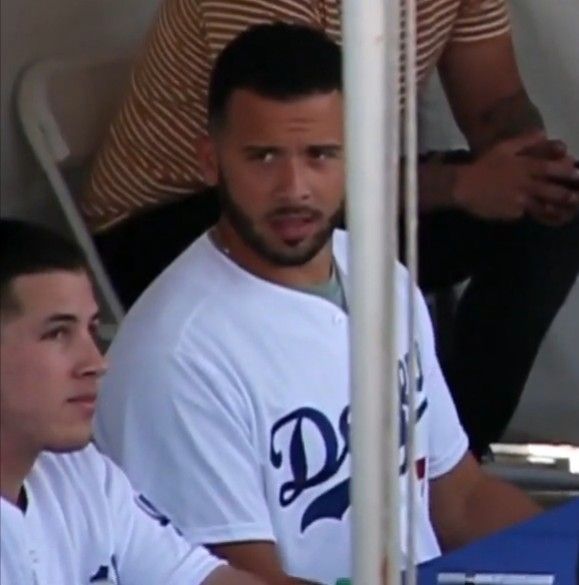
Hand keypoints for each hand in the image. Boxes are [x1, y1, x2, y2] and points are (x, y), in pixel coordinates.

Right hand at [452, 133, 578, 224]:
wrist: (462, 187)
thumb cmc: (483, 165)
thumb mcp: (503, 147)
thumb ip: (524, 141)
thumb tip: (543, 134)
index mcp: (525, 167)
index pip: (553, 169)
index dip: (568, 171)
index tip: (577, 173)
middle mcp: (525, 185)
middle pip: (553, 191)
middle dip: (569, 195)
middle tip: (577, 198)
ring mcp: (519, 201)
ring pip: (543, 207)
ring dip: (556, 210)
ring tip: (567, 214)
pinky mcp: (511, 213)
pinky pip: (523, 213)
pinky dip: (526, 212)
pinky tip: (526, 212)